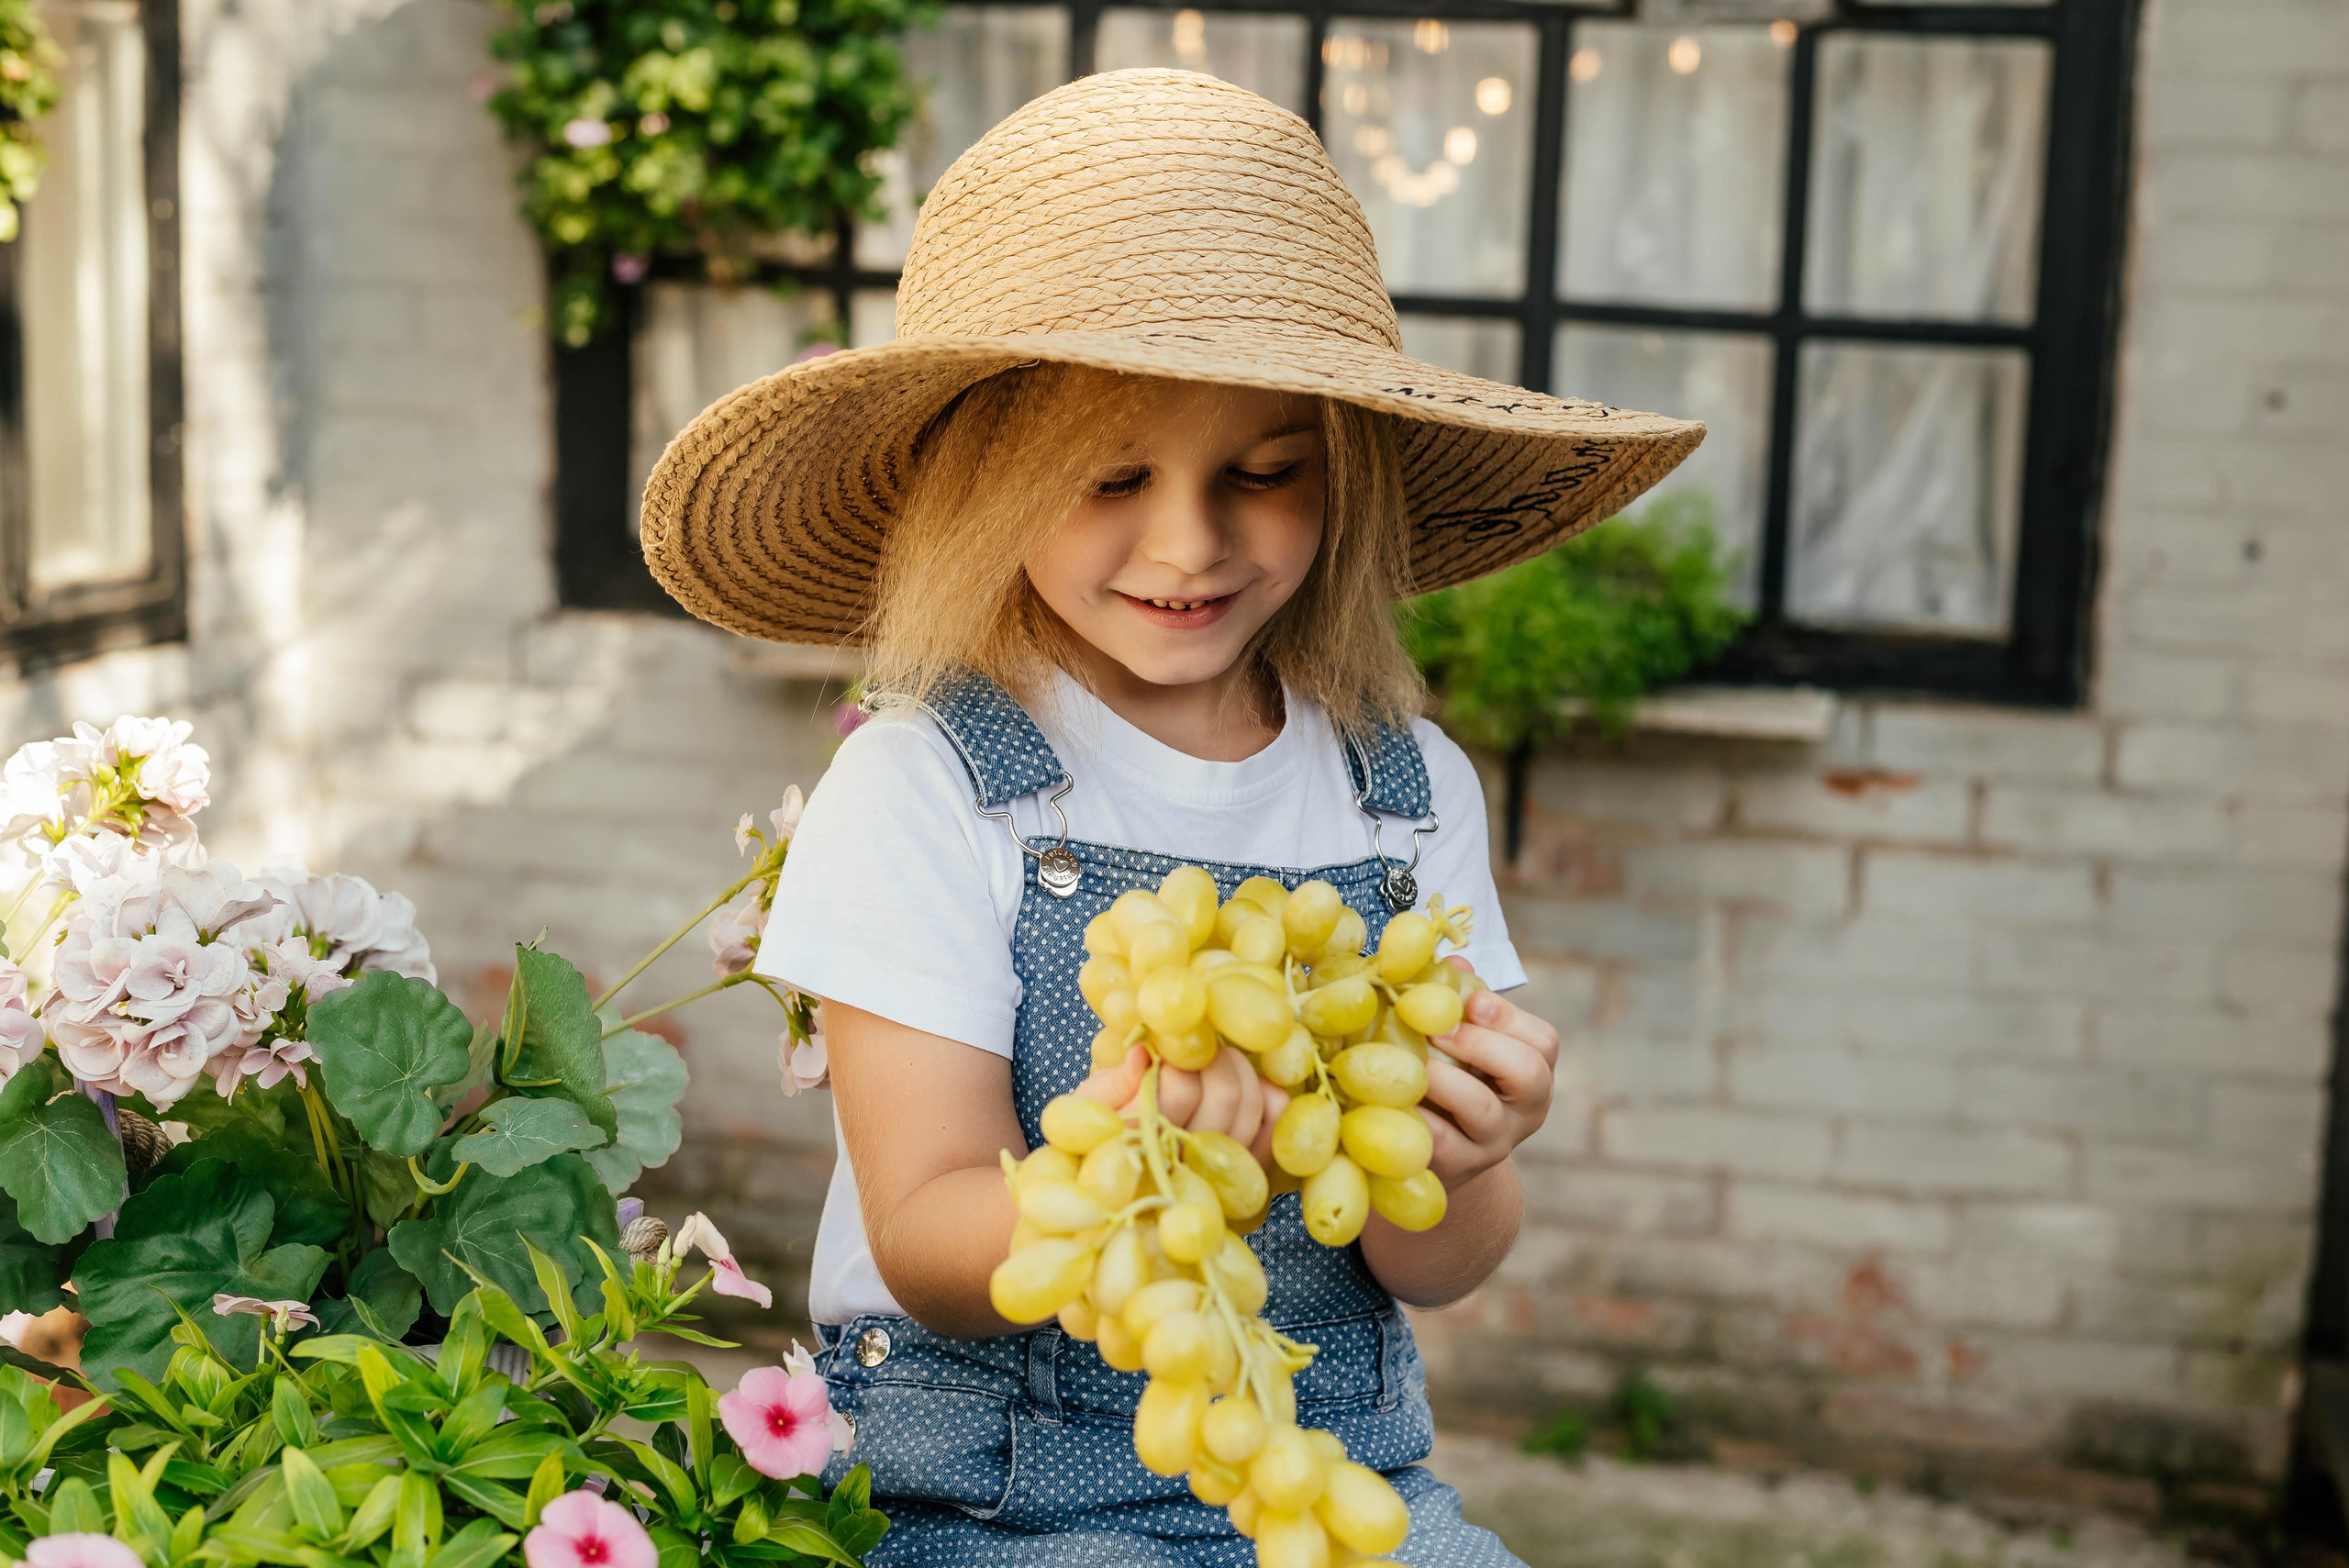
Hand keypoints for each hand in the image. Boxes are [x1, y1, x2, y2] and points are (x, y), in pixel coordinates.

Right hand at [1076, 1043, 1288, 1167]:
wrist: (1112, 1185)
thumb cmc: (1096, 1132)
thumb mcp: (1090, 1104)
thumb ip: (1117, 1080)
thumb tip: (1145, 1051)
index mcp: (1139, 1142)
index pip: (1182, 1087)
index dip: (1184, 1056)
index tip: (1173, 1044)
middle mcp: (1183, 1165)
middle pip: (1226, 1096)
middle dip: (1219, 1058)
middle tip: (1202, 1046)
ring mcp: (1218, 1177)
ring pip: (1252, 1109)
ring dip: (1243, 1072)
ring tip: (1220, 1061)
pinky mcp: (1245, 1180)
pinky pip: (1274, 1132)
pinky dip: (1271, 1098)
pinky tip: (1253, 1084)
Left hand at [1420, 957, 1556, 1186]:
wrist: (1444, 1155)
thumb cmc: (1457, 1080)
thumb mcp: (1467, 1043)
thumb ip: (1463, 1001)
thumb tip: (1452, 960)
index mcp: (1534, 1071)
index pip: (1543, 1041)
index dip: (1507, 1017)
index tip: (1470, 1001)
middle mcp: (1525, 1109)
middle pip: (1529, 1073)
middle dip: (1481, 1043)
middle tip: (1437, 1029)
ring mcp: (1495, 1142)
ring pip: (1483, 1110)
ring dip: (1444, 1078)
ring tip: (1413, 1061)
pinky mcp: (1459, 1165)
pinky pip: (1440, 1142)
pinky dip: (1415, 1116)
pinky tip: (1388, 1096)